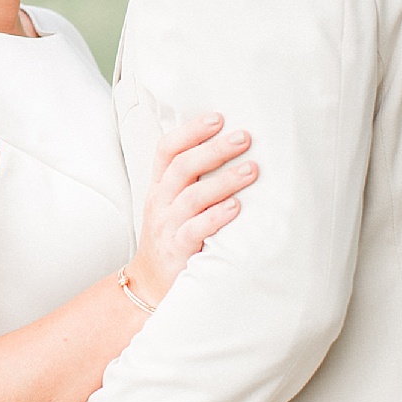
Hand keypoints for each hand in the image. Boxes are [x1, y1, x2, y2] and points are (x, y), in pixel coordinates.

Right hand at [125, 113, 256, 305]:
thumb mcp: (172, 203)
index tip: (218, 118)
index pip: (167, 150)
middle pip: (182, 167)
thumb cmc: (171, 236)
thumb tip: (228, 146)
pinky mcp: (177, 251)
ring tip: (252, 170)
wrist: (149, 283)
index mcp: (159, 186)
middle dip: (214, 149)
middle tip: (244, 137)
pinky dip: (216, 217)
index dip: (191, 131)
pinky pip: (195, 230)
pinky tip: (237, 207)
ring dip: (223, 181)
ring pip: (191, 197)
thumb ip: (191, 179)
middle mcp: (160, 202)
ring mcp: (167, 226)